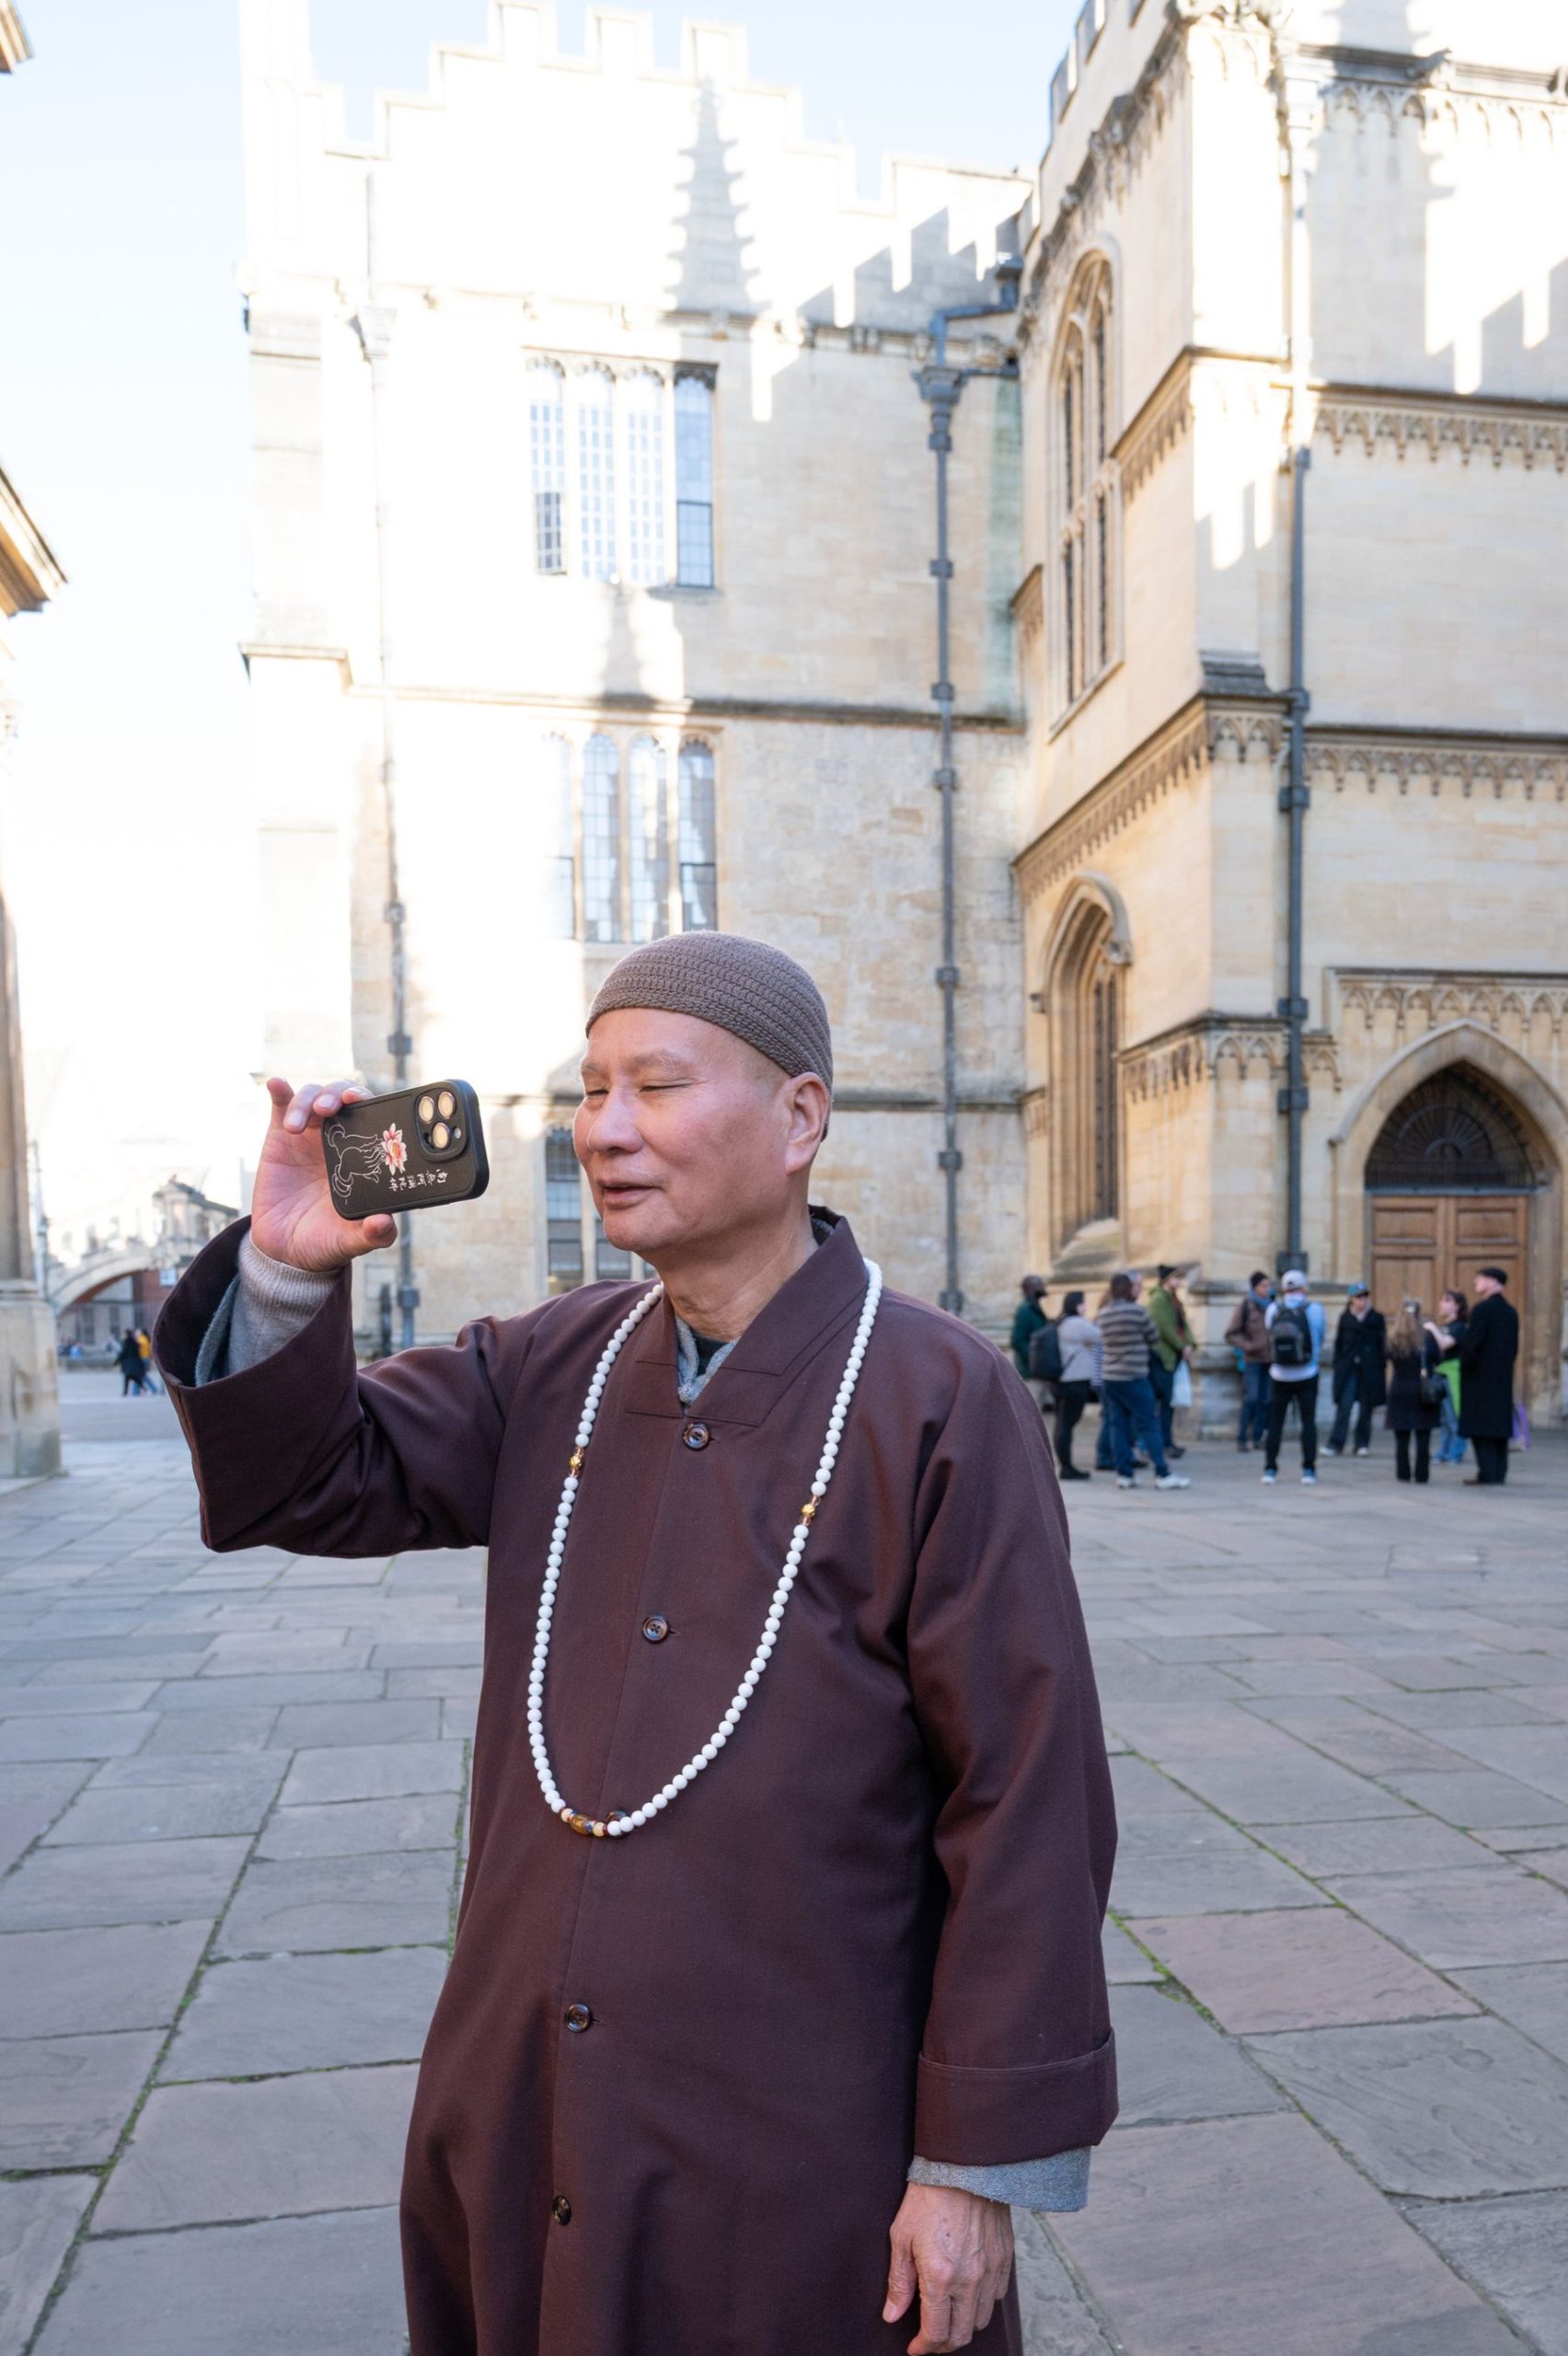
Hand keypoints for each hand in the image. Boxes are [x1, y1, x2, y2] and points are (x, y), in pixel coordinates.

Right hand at [250, 1078, 397, 1272]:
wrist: (285, 1250)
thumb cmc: (326, 1241)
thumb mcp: (350, 1241)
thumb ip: (371, 1235)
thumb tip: (385, 1223)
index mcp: (362, 1156)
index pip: (372, 1117)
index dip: (369, 1103)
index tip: (360, 1102)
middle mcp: (339, 1140)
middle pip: (343, 1098)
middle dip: (338, 1094)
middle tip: (331, 1108)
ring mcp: (308, 1135)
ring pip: (313, 1098)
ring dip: (307, 1100)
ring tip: (295, 1125)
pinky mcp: (280, 1137)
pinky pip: (281, 1105)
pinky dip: (280, 1091)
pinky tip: (276, 1085)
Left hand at [883, 2185, 1012, 2352]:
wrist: (962, 2165)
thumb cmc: (927, 2198)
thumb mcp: (901, 2238)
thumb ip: (899, 2282)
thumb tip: (892, 2314)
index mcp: (940, 2278)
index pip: (935, 2333)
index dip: (923, 2348)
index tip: (914, 2348)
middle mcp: (970, 2280)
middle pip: (961, 2334)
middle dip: (943, 2344)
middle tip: (930, 2337)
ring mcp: (991, 2270)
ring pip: (982, 2319)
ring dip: (964, 2326)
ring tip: (949, 2317)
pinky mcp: (1005, 2257)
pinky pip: (997, 2296)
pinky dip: (983, 2303)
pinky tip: (969, 2293)